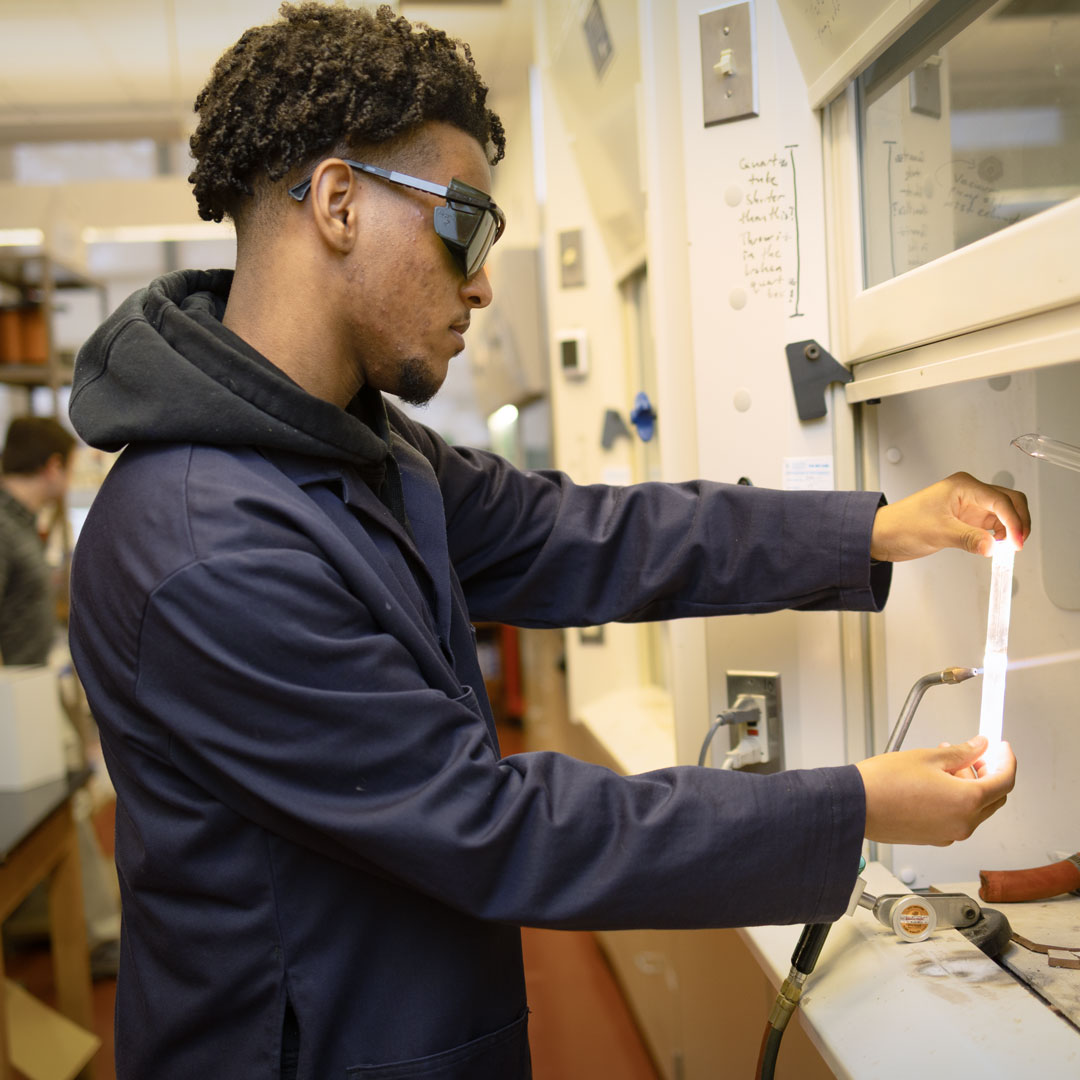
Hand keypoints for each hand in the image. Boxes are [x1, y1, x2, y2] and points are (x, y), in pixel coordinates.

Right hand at [855, 736, 1015, 845]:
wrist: (855, 806)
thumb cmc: (883, 783)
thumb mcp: (928, 757)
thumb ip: (961, 752)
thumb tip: (979, 747)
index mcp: (966, 801)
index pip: (1004, 781)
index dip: (1007, 760)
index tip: (1002, 748)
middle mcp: (963, 823)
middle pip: (994, 797)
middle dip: (989, 772)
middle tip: (976, 752)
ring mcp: (949, 833)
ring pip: (975, 808)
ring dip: (969, 784)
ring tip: (946, 763)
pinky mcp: (934, 837)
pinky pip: (957, 818)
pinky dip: (956, 800)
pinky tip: (937, 782)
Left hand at [870, 472, 1029, 560]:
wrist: (882, 534)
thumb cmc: (901, 525)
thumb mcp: (937, 533)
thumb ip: (968, 539)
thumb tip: (992, 546)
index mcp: (963, 486)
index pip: (1000, 500)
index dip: (1013, 521)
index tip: (1017, 542)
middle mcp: (969, 492)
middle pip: (1009, 501)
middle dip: (1018, 522)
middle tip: (1017, 545)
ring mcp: (969, 506)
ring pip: (1003, 513)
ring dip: (1010, 529)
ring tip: (1007, 549)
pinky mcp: (966, 519)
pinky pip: (992, 525)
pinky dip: (999, 535)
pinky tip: (996, 547)